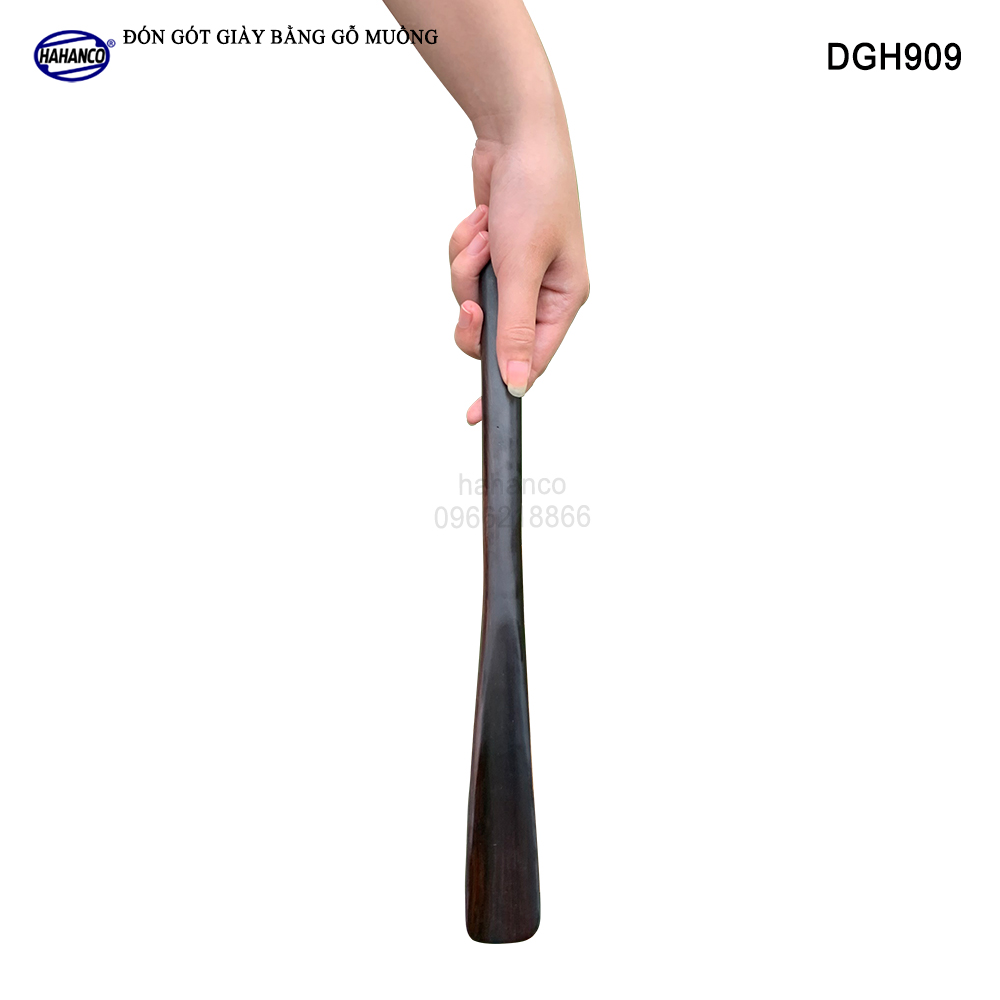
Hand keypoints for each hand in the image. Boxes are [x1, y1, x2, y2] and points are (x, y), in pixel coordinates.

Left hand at [449, 132, 588, 424]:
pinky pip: (464, 272)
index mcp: (563, 301)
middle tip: (473, 297)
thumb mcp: (522, 267)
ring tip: (483, 232)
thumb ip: (515, 331)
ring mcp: (515, 274)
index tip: (473, 415)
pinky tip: (478, 219)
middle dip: (474, 307)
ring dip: (466, 267)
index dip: (500, 387)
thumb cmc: (535, 191)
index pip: (530, 361)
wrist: (515, 133)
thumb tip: (518, 386)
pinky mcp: (493, 256)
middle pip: (491, 335)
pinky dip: (463, 247)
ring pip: (471, 301)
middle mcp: (541, 293)